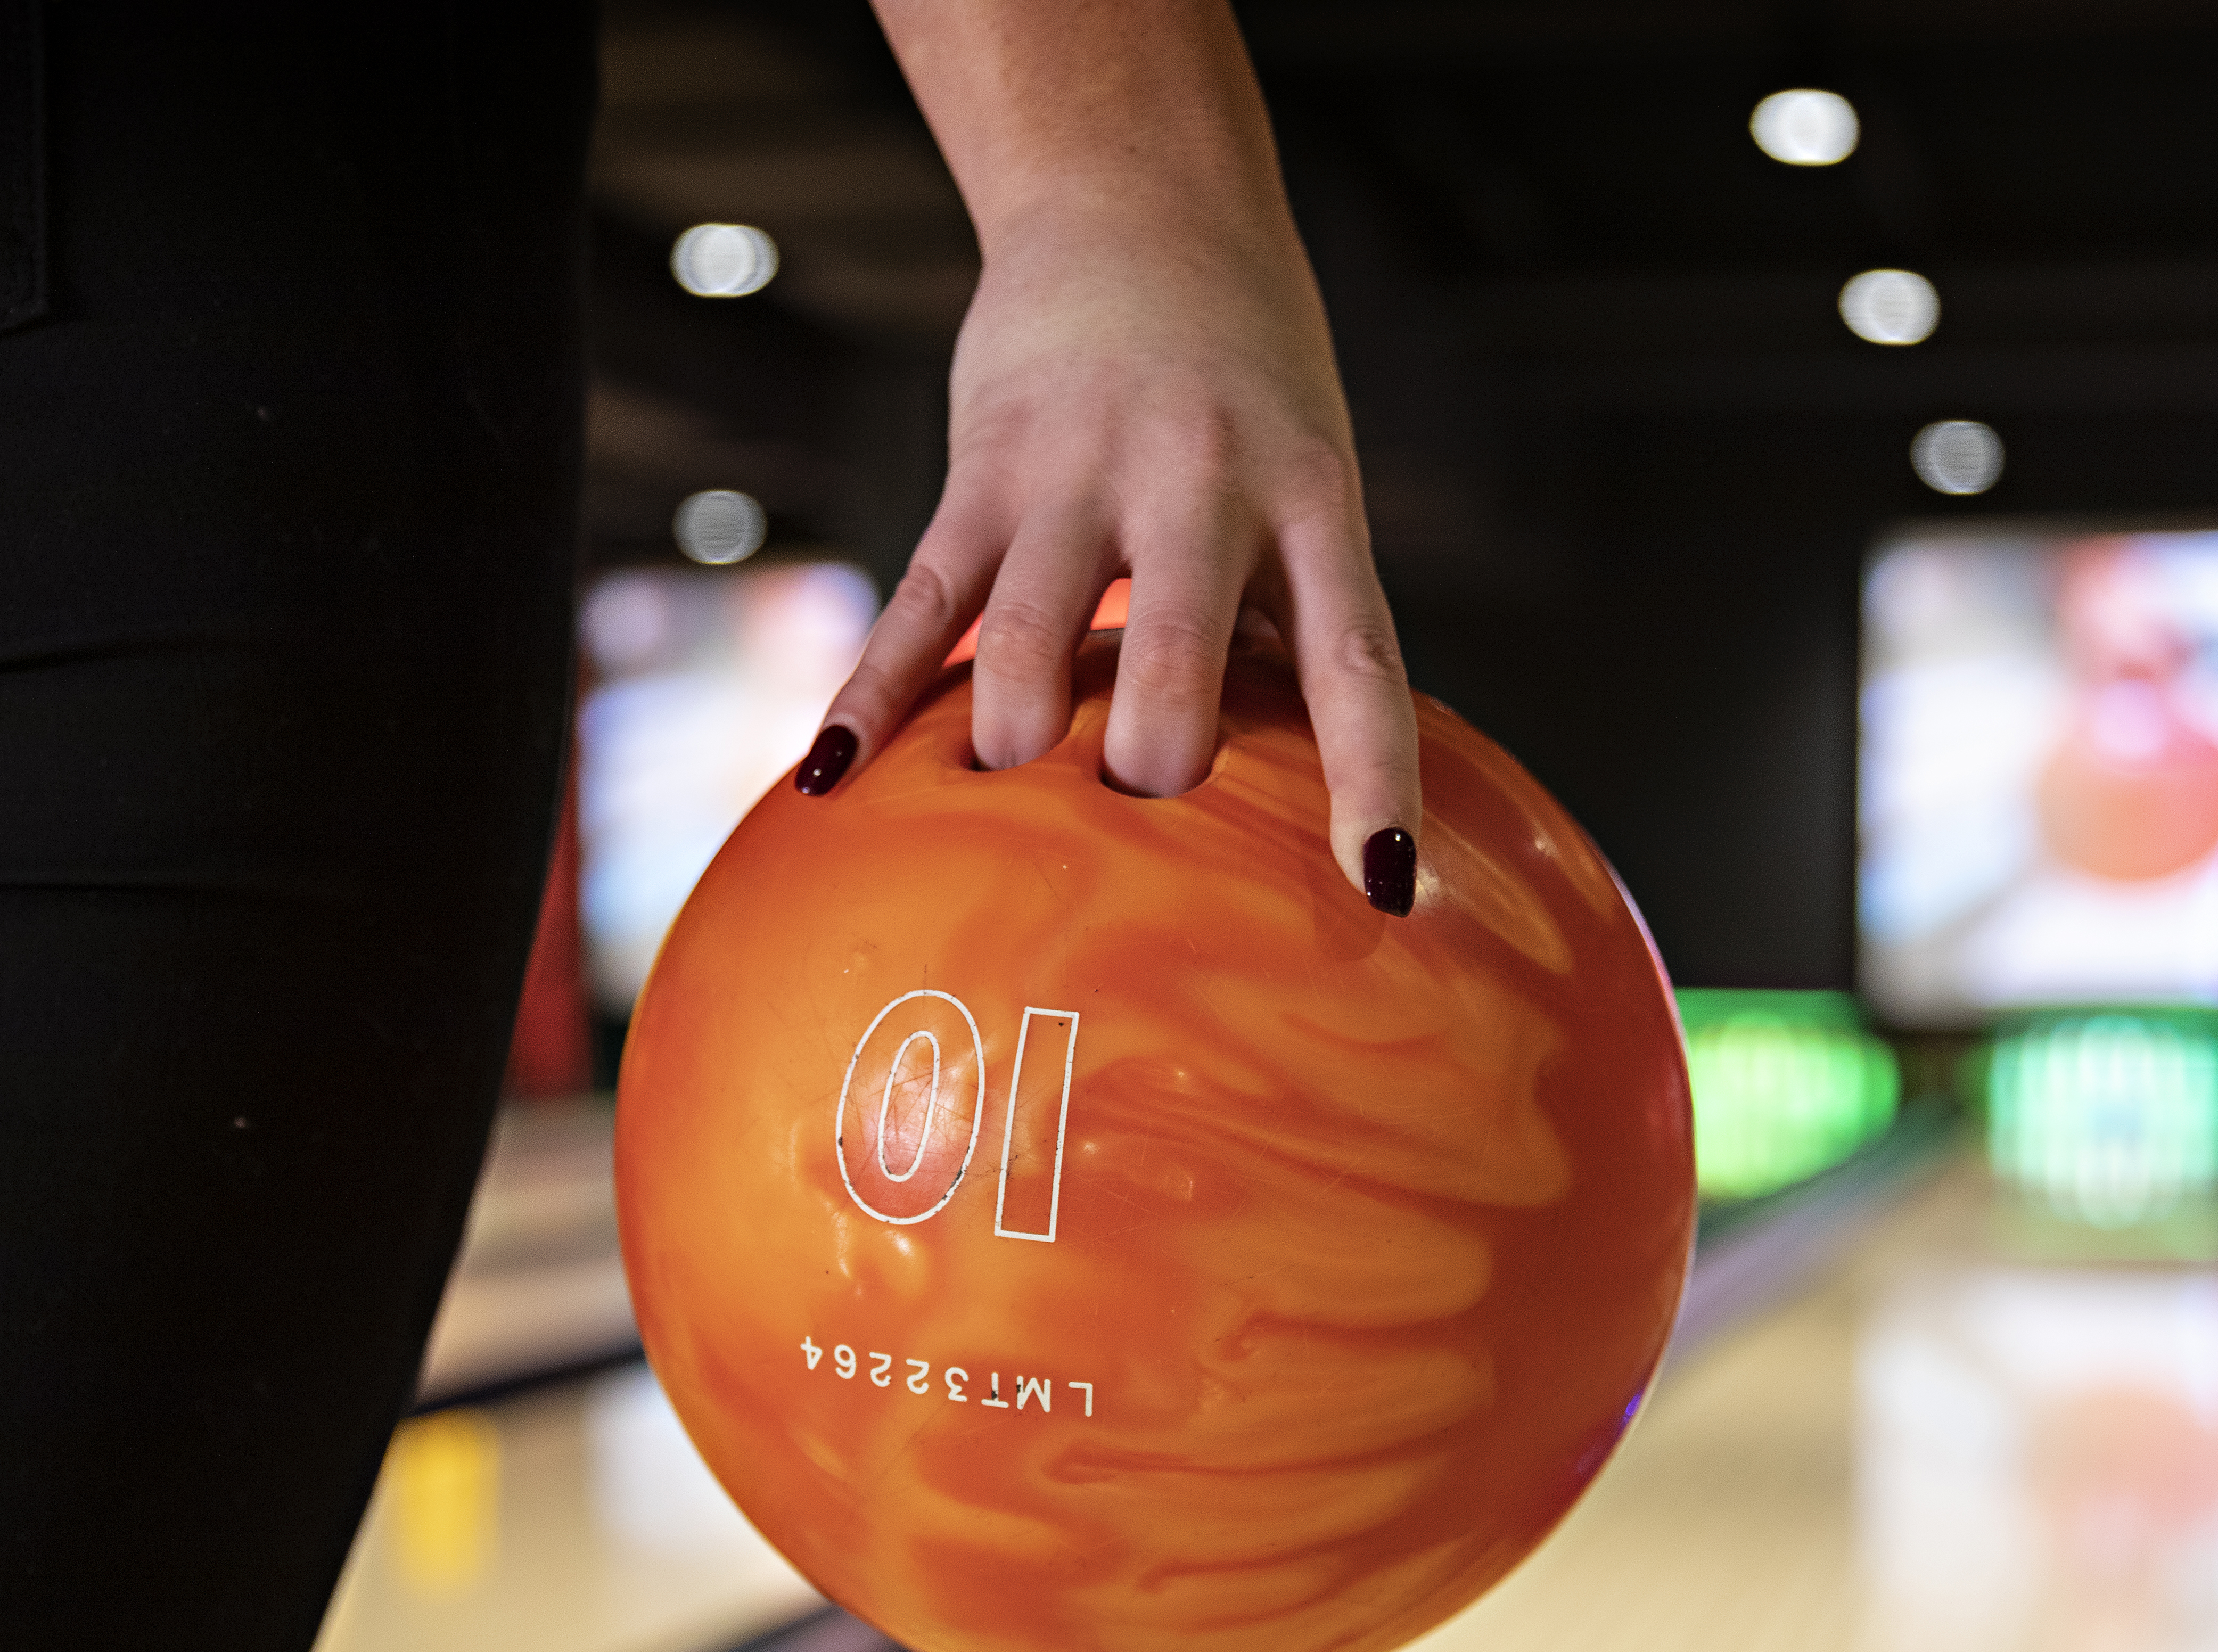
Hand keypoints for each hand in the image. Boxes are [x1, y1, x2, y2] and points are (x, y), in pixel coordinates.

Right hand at [797, 0, 1420, 914]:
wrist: (1140, 201)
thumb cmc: (1251, 385)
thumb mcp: (1310, 482)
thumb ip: (1294, 621)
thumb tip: (1289, 799)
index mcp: (1314, 505)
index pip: (1358, 664)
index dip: (1372, 779)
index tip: (1380, 884)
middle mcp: (1202, 490)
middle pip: (1171, 670)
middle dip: (1146, 774)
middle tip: (1132, 826)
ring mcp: (1081, 476)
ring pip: (1027, 646)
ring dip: (1012, 748)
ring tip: (1006, 804)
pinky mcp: (983, 468)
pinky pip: (922, 604)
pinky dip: (875, 696)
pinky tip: (837, 778)